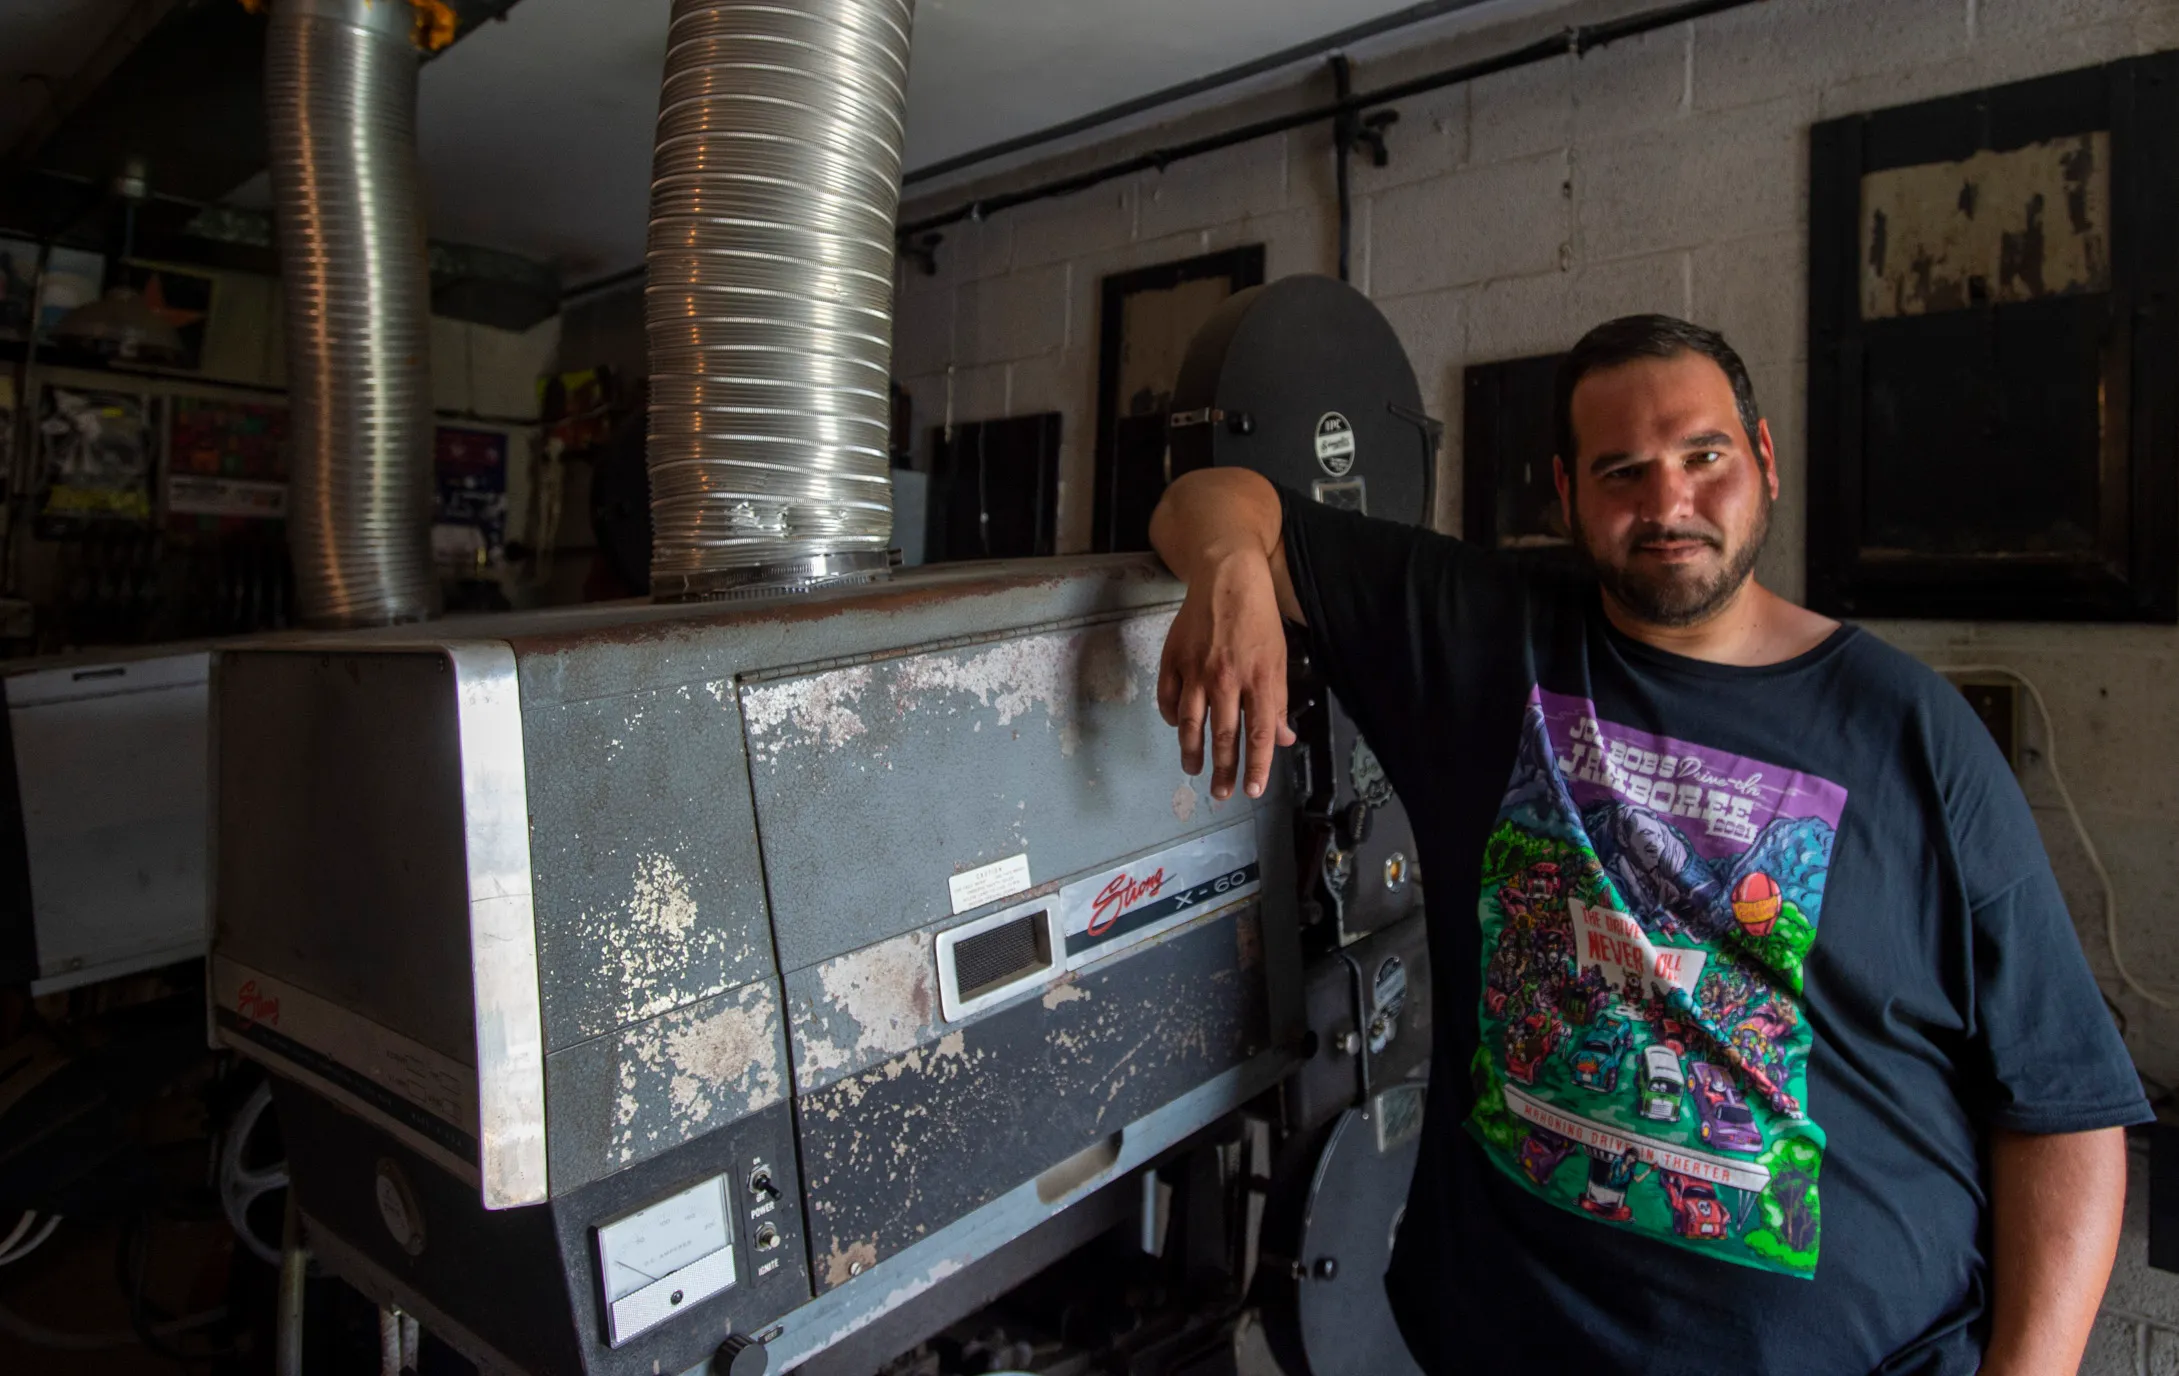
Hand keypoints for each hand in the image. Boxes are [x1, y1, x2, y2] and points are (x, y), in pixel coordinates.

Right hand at [1157, 545, 1296, 800]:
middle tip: (1221, 794)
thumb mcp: (1278, 659)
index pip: (1258, 734)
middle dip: (1223, 770)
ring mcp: (1195, 670)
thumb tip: (1281, 739)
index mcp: (1258, 679)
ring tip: (1193, 769)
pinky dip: (1173, 717)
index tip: (1252, 791)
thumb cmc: (1258, 619)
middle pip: (1223, 735)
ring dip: (1192, 751)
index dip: (1256, 766)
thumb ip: (1277, 701)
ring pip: (1191, 723)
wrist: (1227, 577)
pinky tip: (1179, 728)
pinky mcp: (1173, 659)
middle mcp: (1226, 679)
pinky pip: (1169, 698)